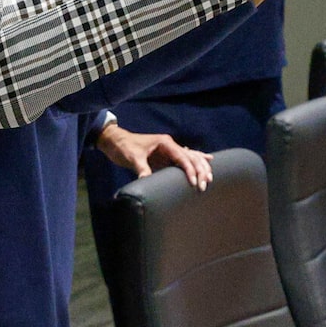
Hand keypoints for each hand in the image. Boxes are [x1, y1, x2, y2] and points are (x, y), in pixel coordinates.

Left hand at [97, 120, 212, 188]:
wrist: (115, 141)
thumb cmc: (123, 147)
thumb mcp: (132, 157)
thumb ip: (141, 168)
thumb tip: (146, 179)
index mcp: (165, 143)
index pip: (182, 157)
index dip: (190, 169)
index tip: (194, 182)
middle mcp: (170, 145)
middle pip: (191, 157)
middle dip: (200, 170)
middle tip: (206, 184)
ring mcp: (169, 150)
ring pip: (191, 157)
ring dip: (201, 167)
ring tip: (210, 178)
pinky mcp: (165, 156)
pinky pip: (184, 159)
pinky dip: (196, 160)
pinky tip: (208, 159)